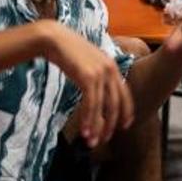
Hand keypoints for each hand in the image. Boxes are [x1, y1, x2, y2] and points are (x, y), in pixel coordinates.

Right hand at [43, 21, 134, 147]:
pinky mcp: (88, 77)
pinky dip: (88, 119)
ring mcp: (100, 73)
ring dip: (96, 126)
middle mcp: (110, 70)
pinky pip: (90, 103)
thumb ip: (98, 76)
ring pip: (103, 107)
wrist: (55, 39)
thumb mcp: (89, 63)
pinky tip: (83, 130)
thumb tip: (99, 95)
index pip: (125, 94)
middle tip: (104, 139)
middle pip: (115, 104)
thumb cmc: (69, 52)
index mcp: (113, 67)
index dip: (126, 112)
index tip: (125, 126)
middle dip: (110, 125)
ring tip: (90, 141)